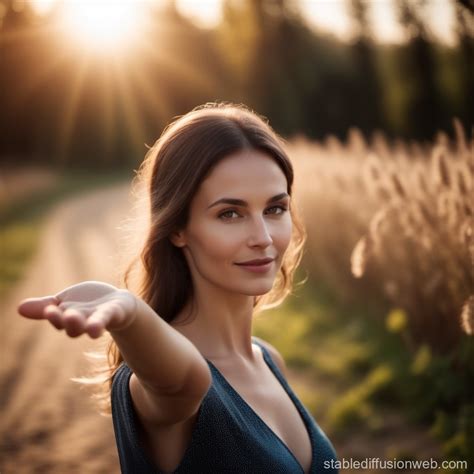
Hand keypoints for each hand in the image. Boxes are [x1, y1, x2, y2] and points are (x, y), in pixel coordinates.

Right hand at [17, 281, 136, 338]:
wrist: (119, 304)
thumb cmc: (88, 304)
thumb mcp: (65, 302)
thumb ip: (46, 306)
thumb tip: (19, 308)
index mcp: (68, 318)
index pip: (59, 319)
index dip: (54, 316)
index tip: (49, 310)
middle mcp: (83, 322)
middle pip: (73, 326)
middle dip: (68, 322)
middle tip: (65, 315)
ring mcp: (99, 319)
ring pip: (91, 325)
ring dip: (84, 325)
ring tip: (77, 320)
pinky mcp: (114, 313)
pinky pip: (107, 318)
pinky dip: (100, 322)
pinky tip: (95, 328)